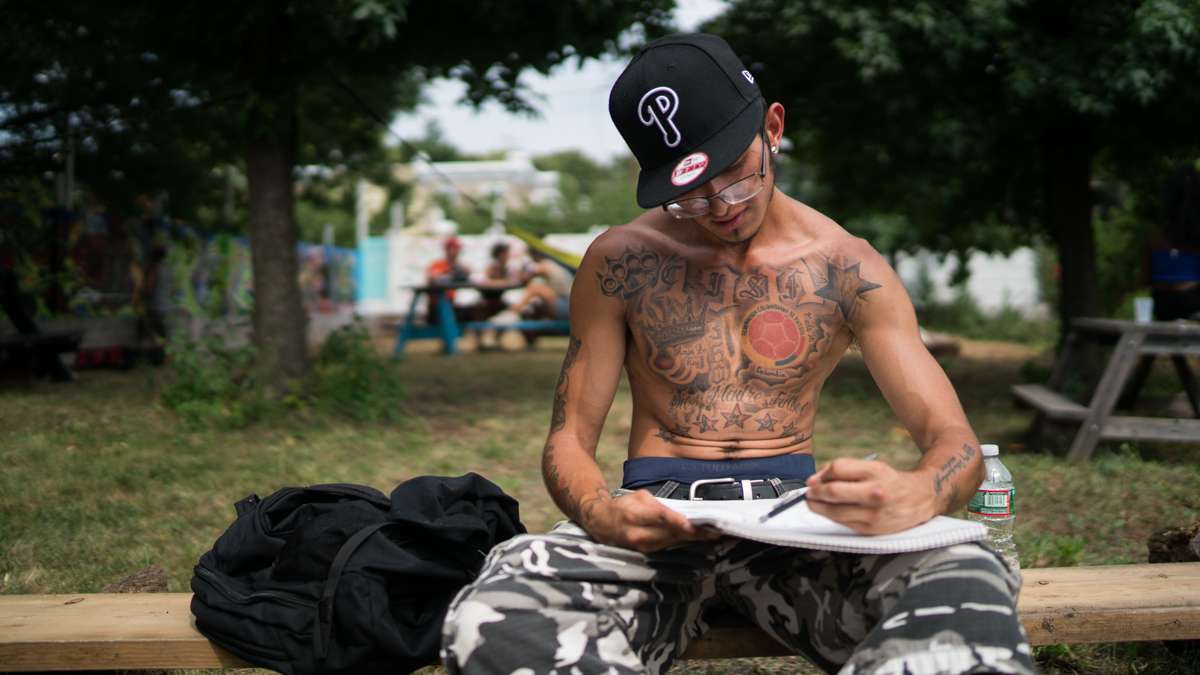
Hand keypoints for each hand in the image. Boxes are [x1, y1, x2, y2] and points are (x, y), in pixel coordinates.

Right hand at [581, 490, 720, 551]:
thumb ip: (659, 504)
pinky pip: (668, 547)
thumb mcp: (638, 497)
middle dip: (694, 533)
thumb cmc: (622, 506)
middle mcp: (638, 533)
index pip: (659, 517)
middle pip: (670, 534)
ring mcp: (642, 546)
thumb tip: (680, 512)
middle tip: (716, 531)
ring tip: (713, 535)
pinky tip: (697, 540)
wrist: (600, 523)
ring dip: (693, 540)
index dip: (676, 522)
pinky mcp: (646, 552)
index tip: (692, 525)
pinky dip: (683, 543)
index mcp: (635, 514)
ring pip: (673, 542)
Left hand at [805, 458, 937, 534]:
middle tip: (809, 494)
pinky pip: (843, 523)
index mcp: (875, 471)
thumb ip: (843, 470)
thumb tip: (814, 480)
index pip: (837, 469)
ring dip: (818, 508)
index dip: (820, 475)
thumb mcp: (871, 467)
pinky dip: (832, 517)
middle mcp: (875, 492)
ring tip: (814, 503)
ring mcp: (874, 513)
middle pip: (834, 491)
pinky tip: (831, 512)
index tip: (812, 480)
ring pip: (835, 511)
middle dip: (815, 493)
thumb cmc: (889, 481)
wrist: (920, 499)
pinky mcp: (871, 529)